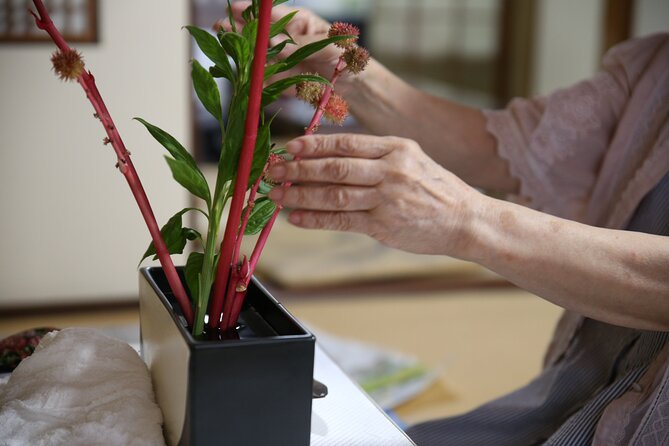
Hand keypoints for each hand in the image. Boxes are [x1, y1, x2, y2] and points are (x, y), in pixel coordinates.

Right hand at [218, 1, 346, 87]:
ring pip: (257, 58)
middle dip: (238, 30)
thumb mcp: (327, 47)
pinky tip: (243, 83)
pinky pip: (265, 82)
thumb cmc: (346, 57)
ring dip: (241, 57)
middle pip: (257, 34)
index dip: (250, 10)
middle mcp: (285, 40)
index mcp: (297, 22)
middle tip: (220, 29)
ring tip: (225, 54)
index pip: (270, 14)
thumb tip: (274, 43)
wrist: (355, 86)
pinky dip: (254, 83)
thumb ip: (301, 45)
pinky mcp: (282, 82)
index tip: (233, 9)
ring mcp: (282, 61)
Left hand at [267, 134, 485, 255]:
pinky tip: (296, 217)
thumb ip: (375, 155)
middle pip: (334, 167)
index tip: (289, 147)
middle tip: (273, 171)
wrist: (465, 219)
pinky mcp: (384, 225)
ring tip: (277, 195)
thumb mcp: (410, 159)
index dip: (313, 145)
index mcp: (395, 147)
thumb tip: (329, 154)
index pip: (346, 142)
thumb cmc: (434, 188)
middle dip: (298, 169)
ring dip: (301, 194)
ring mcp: (387, 198)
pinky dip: (316, 218)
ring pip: (334, 194)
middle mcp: (390, 170)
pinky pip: (342, 221)